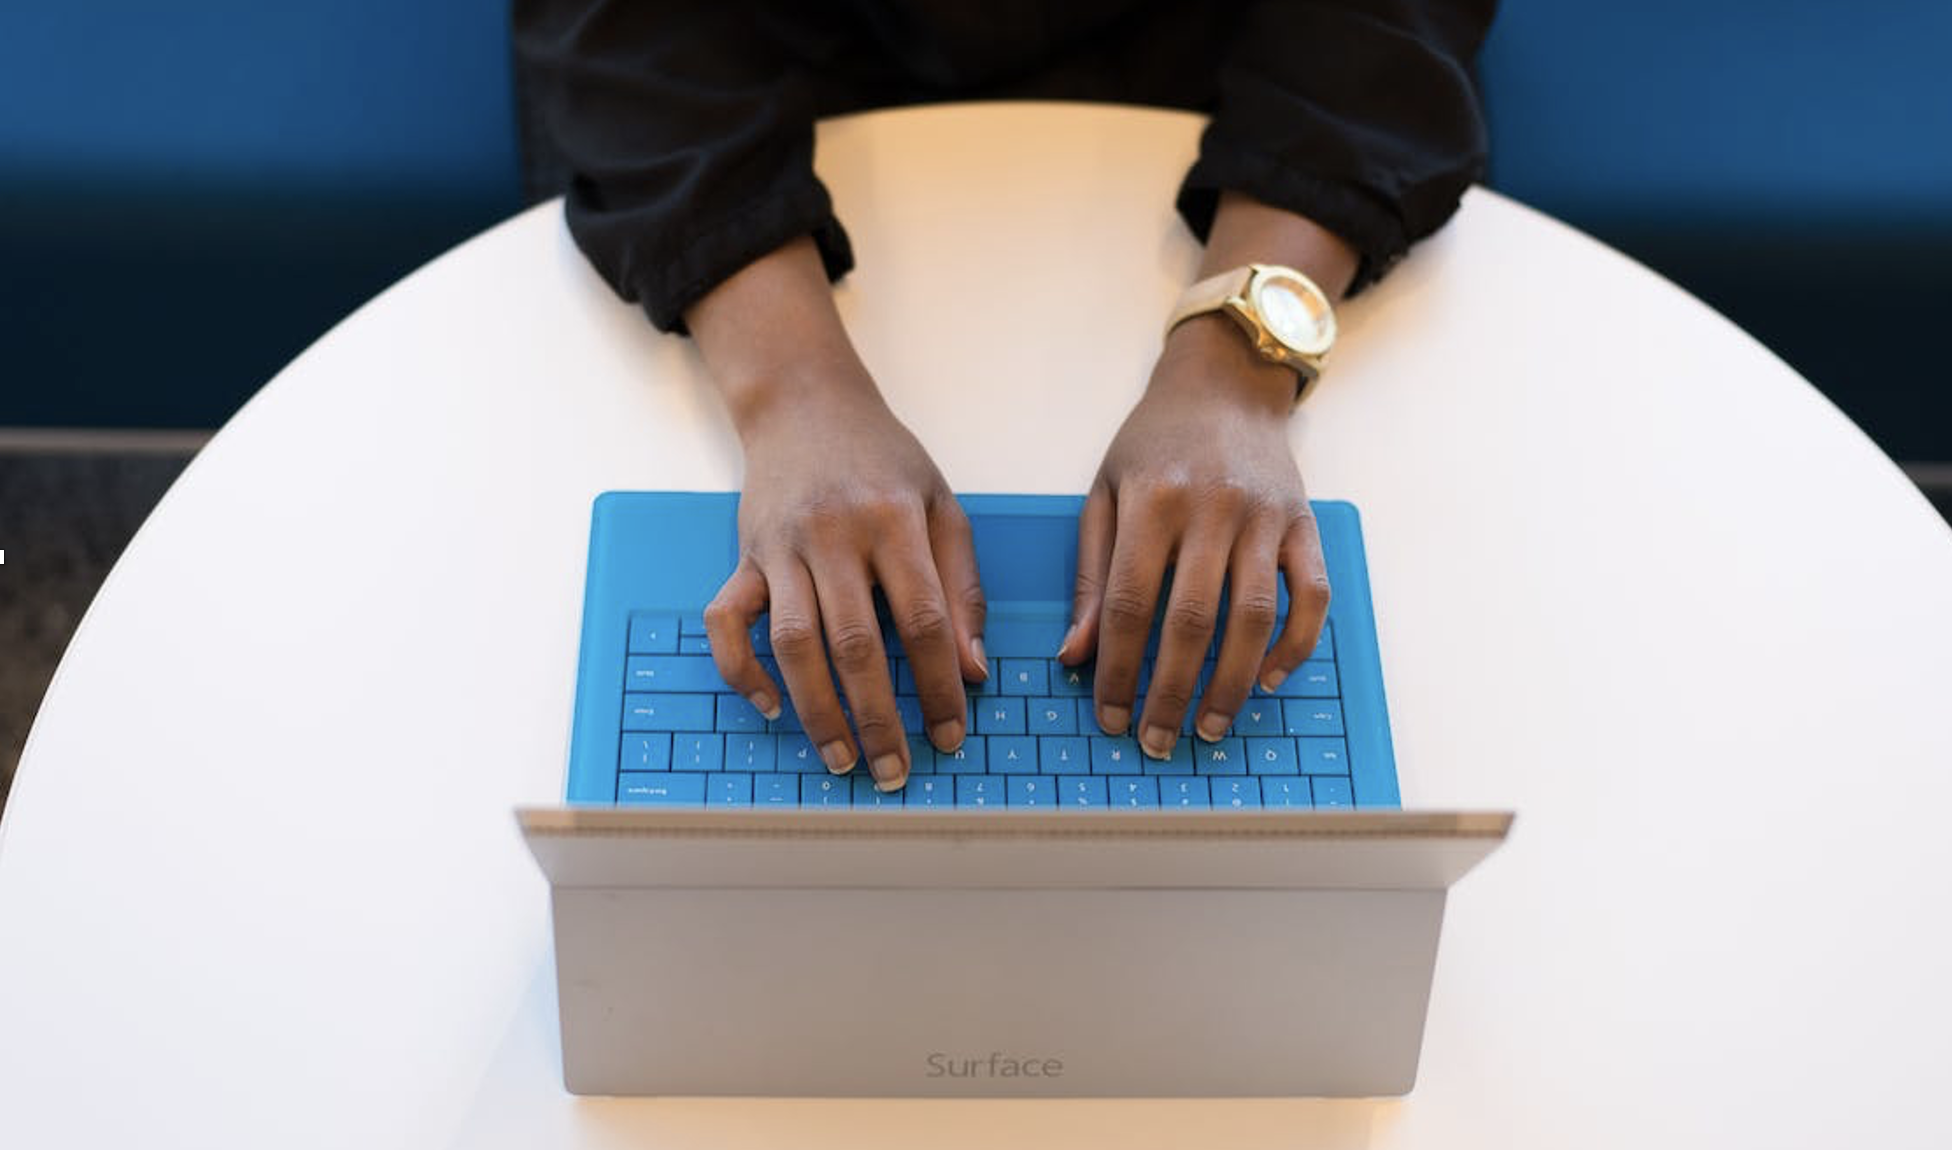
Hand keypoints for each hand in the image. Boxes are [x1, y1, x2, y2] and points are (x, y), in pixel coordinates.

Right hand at [702, 367, 986, 791]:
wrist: (804, 402)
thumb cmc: (882, 459)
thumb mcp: (941, 505)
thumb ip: (962, 586)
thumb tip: (972, 670)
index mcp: (894, 520)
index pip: (924, 620)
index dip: (939, 685)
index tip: (950, 734)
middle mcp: (834, 535)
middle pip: (856, 643)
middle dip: (878, 717)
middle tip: (895, 770)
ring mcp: (781, 547)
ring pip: (793, 643)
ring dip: (816, 710)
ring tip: (841, 759)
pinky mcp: (743, 554)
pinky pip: (727, 622)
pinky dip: (741, 670)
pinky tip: (770, 707)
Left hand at [1058, 315, 1329, 758]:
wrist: (1225, 383)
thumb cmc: (1155, 442)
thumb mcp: (1105, 493)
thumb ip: (1090, 574)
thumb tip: (1074, 656)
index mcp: (1151, 500)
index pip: (1129, 603)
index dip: (1117, 669)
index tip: (1109, 716)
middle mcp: (1212, 509)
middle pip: (1191, 621)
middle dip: (1170, 691)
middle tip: (1157, 740)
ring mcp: (1265, 517)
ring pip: (1254, 617)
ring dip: (1232, 683)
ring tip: (1209, 726)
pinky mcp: (1304, 523)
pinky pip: (1310, 596)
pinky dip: (1295, 644)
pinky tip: (1270, 679)